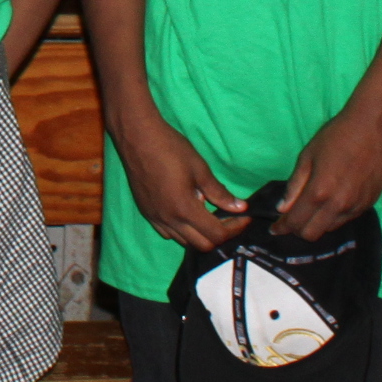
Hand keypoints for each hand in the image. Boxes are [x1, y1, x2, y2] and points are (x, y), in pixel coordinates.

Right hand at [117, 118, 249, 253]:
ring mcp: (155, 218)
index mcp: (185, 209)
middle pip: (202, 245)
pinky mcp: (146, 213)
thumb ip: (219, 192)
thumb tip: (241, 207)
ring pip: (184, 241)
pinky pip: (168, 233)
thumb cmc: (171, 149)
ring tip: (207, 214)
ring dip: (200, 234)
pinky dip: (182, 230)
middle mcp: (169, 220)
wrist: (137, 137)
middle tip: (229, 218)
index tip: (244, 217)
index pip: (216, 234)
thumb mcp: (200, 169)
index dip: (235, 228)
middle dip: (220, 234)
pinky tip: (186, 212)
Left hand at [277, 104, 381, 239]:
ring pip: (330, 228)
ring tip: (311, 209)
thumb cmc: (336, 137)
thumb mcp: (307, 156)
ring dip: (317, 223)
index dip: (282, 228)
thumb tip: (282, 208)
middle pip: (312, 234)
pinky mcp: (369, 204)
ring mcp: (356, 207)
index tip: (274, 229)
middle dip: (298, 230)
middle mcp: (338, 205)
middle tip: (291, 220)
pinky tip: (330, 202)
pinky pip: (346, 220)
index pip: (296, 222)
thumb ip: (294, 185)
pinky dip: (333, 216)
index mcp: (319, 192)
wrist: (373, 129)